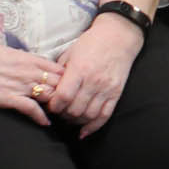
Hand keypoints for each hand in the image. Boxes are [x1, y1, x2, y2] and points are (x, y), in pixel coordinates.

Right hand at [0, 40, 61, 126]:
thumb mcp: (3, 52)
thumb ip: (18, 59)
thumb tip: (26, 64)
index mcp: (25, 58)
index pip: (56, 68)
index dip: (65, 78)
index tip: (68, 87)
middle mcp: (26, 70)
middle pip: (57, 82)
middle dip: (65, 93)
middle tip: (68, 104)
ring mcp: (17, 84)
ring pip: (48, 94)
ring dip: (55, 105)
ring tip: (60, 115)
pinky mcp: (7, 97)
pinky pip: (30, 107)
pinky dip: (40, 116)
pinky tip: (45, 123)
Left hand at [50, 15, 144, 135]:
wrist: (119, 36)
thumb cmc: (92, 42)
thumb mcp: (71, 52)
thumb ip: (60, 71)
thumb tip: (49, 89)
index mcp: (80, 69)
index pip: (63, 96)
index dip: (54, 106)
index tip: (50, 106)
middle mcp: (93, 81)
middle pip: (74, 109)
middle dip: (63, 115)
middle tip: (59, 113)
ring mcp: (106, 88)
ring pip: (88, 115)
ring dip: (76, 121)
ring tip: (70, 118)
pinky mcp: (116, 93)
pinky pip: (104, 116)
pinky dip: (93, 127)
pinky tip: (84, 132)